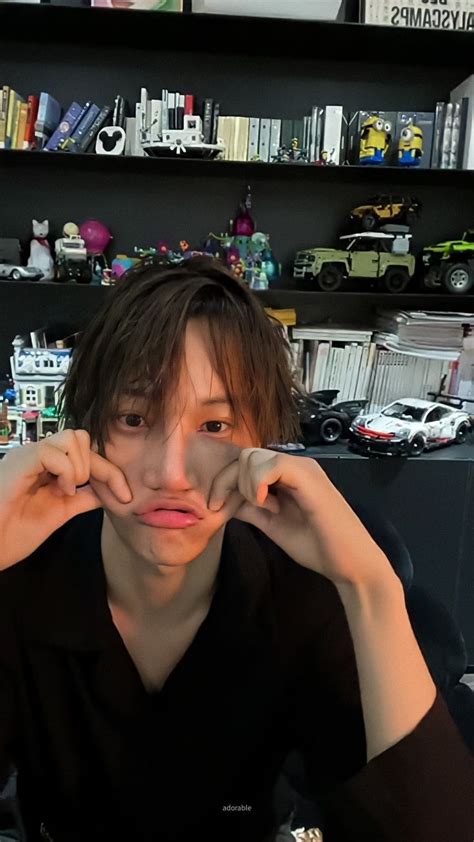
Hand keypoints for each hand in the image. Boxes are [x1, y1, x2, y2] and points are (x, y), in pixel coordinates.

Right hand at [0, 429, 131, 569]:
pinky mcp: (21, 461)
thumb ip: (84, 498)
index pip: (87, 453)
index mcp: (47, 465)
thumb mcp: (60, 513)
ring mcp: (29, 455)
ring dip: (80, 467)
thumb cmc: (13, 532)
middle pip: (83, 437)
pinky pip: (55, 452)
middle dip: (96, 466)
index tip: (126, 497)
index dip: (111, 472)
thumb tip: (109, 490)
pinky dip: (66, 472)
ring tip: (68, 491)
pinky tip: (59, 491)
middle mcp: (38, 455)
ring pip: (73, 437)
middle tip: (83, 494)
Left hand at [208, 448, 392, 587]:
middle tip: (224, 507)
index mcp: (287, 475)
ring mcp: (303, 467)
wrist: (351, 564)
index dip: (224, 480)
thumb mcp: (272, 525)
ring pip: (253, 457)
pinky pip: (271, 464)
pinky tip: (267, 505)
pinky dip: (258, 484)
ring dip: (244, 484)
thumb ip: (251, 509)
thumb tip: (225, 499)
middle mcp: (295, 464)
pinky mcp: (309, 476)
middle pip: (244, 455)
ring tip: (260, 509)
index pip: (244, 462)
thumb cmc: (318, 547)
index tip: (215, 506)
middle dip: (226, 480)